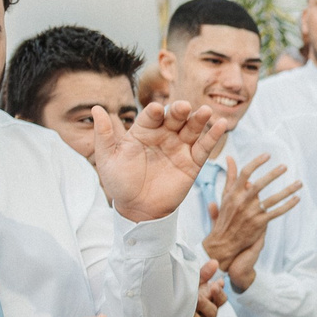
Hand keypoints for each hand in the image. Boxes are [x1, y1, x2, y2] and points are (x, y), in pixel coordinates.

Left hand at [89, 99, 224, 222]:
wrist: (137, 210)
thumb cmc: (120, 184)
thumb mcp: (108, 159)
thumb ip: (104, 135)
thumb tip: (95, 109)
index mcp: (142, 132)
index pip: (150, 117)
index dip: (154, 112)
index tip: (157, 109)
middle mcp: (162, 136)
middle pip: (174, 119)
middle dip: (179, 112)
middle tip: (183, 107)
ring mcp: (179, 148)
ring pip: (191, 129)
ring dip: (199, 119)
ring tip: (204, 112)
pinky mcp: (193, 163)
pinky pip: (204, 148)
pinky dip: (213, 136)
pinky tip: (221, 125)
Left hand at [183, 258, 224, 316]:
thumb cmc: (185, 302)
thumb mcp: (194, 287)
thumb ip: (203, 275)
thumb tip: (214, 262)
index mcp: (211, 303)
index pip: (221, 299)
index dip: (219, 294)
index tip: (215, 285)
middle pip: (213, 312)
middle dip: (205, 304)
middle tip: (198, 297)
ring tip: (185, 311)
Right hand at [201, 153, 300, 290]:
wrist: (224, 241)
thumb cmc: (226, 215)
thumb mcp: (226, 194)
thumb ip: (230, 176)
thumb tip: (229, 157)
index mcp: (233, 193)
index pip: (245, 173)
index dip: (257, 163)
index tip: (268, 155)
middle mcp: (242, 202)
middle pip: (260, 184)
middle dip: (273, 174)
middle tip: (285, 166)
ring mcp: (252, 213)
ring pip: (272, 199)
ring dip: (287, 190)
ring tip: (299, 182)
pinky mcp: (260, 223)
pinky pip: (277, 212)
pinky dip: (288, 205)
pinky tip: (297, 199)